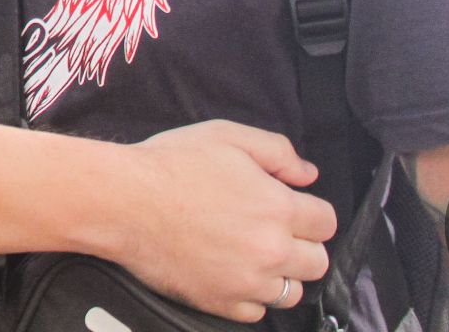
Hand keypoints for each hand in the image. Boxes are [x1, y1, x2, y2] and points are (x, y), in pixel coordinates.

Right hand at [108, 121, 335, 322]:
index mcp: (278, 207)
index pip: (326, 222)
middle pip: (317, 262)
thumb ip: (277, 151)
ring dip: (279, 274)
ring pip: (292, 292)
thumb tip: (308, 174)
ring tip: (250, 254)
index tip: (289, 207)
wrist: (122, 201)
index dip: (309, 211)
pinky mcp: (222, 303)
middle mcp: (271, 250)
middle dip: (300, 245)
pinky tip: (229, 272)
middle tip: (270, 230)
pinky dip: (249, 295)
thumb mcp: (226, 136)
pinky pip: (257, 312)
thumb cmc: (170, 164)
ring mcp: (248, 282)